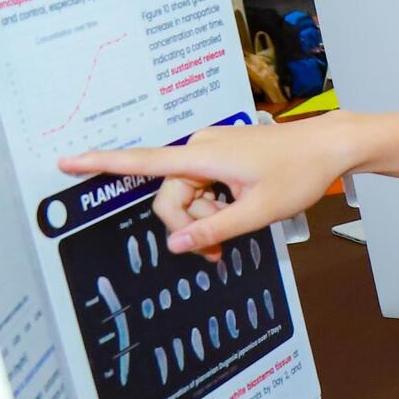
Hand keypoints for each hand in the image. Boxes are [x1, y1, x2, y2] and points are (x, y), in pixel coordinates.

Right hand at [63, 117, 354, 258]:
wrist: (331, 146)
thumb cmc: (301, 172)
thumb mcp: (259, 211)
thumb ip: (215, 230)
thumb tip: (178, 245)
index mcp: (203, 156)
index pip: (142, 161)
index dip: (101, 162)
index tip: (66, 161)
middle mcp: (201, 147)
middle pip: (171, 195)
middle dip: (189, 224)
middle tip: (217, 253)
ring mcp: (212, 149)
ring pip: (187, 193)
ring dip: (204, 216)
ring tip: (236, 227)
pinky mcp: (222, 154)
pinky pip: (202, 184)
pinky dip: (213, 203)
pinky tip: (238, 207)